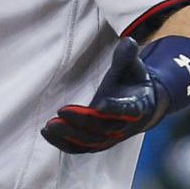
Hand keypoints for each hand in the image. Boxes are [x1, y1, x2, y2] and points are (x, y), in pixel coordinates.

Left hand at [39, 38, 168, 153]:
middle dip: (81, 121)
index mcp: (137, 107)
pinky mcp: (97, 143)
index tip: (99, 105)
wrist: (142, 107)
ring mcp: (110, 138)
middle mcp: (124, 126)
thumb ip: (126, 57)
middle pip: (102, 128)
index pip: (127, 110)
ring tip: (49, 126)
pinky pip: (80, 148)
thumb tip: (128, 41)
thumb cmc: (133, 84)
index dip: (114, 108)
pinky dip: (64, 144)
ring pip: (90, 142)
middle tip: (60, 112)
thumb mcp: (133, 68)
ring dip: (69, 135)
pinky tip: (47, 133)